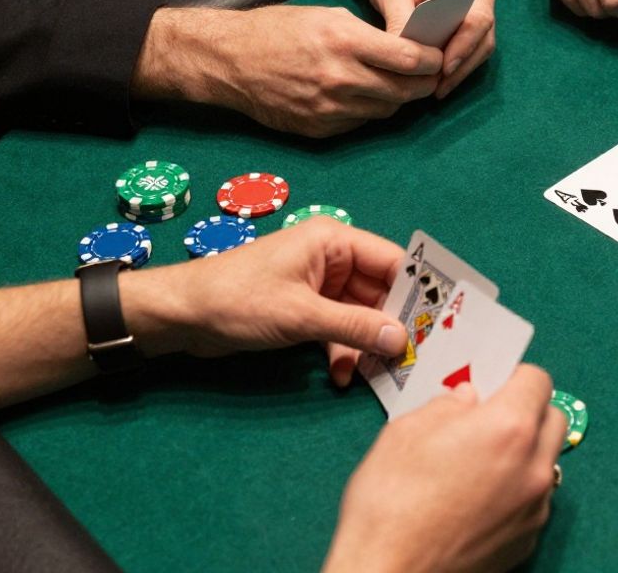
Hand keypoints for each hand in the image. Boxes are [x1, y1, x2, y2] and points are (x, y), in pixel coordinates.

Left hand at [122, 218, 407, 383]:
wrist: (180, 316)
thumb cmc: (237, 300)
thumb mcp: (301, 315)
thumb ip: (355, 327)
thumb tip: (401, 340)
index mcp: (334, 242)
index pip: (393, 262)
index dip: (417, 291)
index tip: (438, 323)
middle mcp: (333, 259)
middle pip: (381, 292)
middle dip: (393, 326)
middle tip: (414, 357)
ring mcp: (319, 286)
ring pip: (362, 316)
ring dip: (366, 345)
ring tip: (378, 374)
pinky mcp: (305, 310)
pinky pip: (340, 329)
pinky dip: (343, 351)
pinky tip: (344, 376)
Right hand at [136, 5, 443, 137]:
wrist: (227, 60)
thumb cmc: (276, 29)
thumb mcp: (326, 15)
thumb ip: (368, 35)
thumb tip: (406, 50)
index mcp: (344, 41)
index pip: (410, 59)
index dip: (432, 60)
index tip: (438, 56)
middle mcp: (340, 78)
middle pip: (405, 90)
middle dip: (424, 83)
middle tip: (431, 76)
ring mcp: (330, 108)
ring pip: (387, 110)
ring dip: (399, 99)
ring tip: (401, 85)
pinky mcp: (320, 129)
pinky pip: (362, 122)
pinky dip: (370, 110)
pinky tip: (367, 97)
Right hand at [323, 366, 566, 572]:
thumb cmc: (390, 505)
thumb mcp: (405, 432)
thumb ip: (446, 405)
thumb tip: (467, 398)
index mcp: (509, 427)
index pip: (536, 379)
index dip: (512, 377)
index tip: (492, 384)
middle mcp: (534, 466)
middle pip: (551, 418)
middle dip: (525, 411)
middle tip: (487, 419)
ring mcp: (535, 507)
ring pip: (545, 461)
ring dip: (523, 452)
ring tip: (479, 463)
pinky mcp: (528, 539)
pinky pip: (534, 499)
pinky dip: (515, 490)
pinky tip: (477, 498)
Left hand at [355, 0, 497, 99]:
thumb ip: (400, 21)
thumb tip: (408, 59)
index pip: (475, 14)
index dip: (463, 46)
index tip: (443, 69)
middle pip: (484, 31)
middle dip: (464, 62)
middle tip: (438, 89)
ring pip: (484, 40)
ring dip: (464, 66)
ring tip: (439, 88)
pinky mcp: (476, 10)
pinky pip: (476, 40)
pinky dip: (462, 59)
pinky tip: (442, 77)